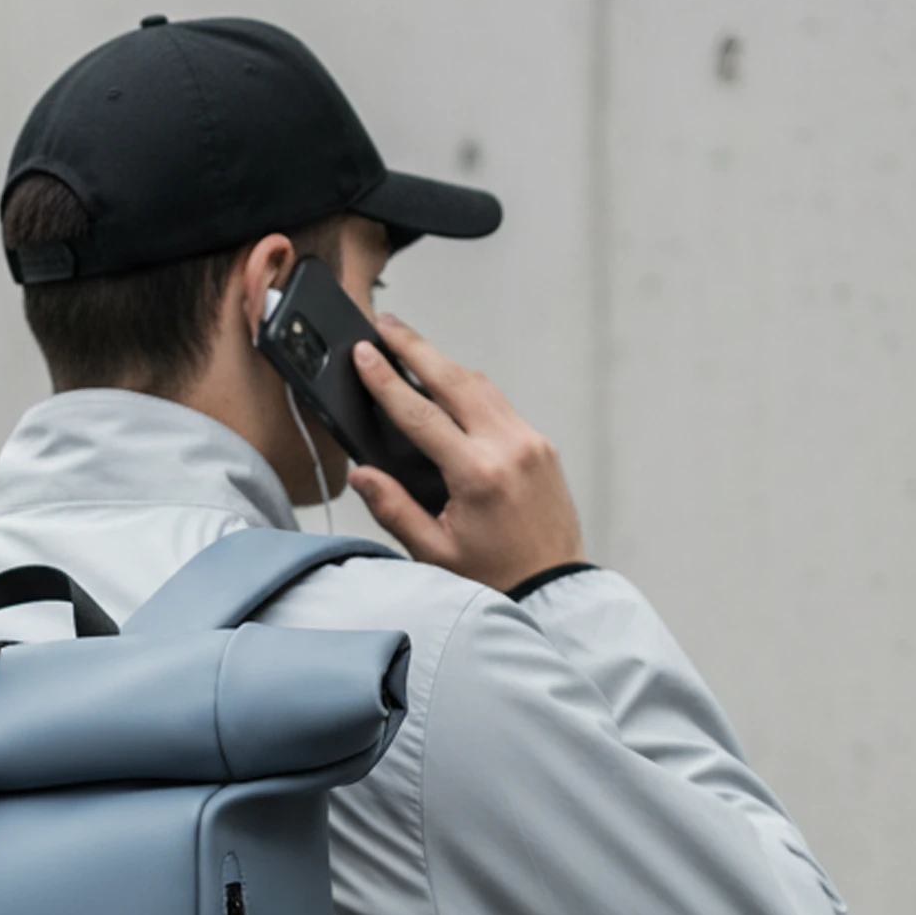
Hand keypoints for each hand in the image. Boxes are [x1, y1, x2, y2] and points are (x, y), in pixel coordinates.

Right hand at [348, 317, 584, 593]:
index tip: (364, 353)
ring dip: (443, 363)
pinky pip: (499, 404)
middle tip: (385, 325)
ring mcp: (530, 442)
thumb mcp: (434, 552)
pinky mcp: (542, 445)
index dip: (386, 381)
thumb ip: (394, 509)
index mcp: (478, 474)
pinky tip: (446, 385)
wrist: (554, 589)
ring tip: (410, 346)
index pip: (421, 414)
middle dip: (416, 348)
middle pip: (454, 380)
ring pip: (480, 385)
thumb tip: (361, 473)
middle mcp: (509, 447)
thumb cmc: (496, 577)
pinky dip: (469, 388)